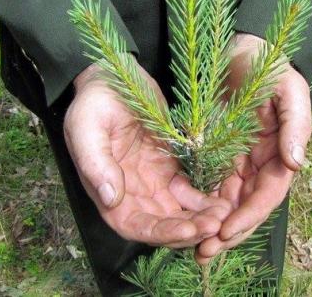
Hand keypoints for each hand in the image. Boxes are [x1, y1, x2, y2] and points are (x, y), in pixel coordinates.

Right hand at [64, 58, 230, 247]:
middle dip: (188, 230)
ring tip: (224, 215)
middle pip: (162, 224)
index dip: (160, 233)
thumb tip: (110, 198)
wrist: (114, 78)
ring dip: (200, 218)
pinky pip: (190, 192)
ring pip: (179, 212)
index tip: (187, 231)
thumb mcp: (87, 128)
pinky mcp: (171, 168)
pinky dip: (205, 199)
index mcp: (108, 191)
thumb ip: (96, 163)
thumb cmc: (94, 103)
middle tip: (216, 225)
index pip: (134, 225)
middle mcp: (133, 194)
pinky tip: (223, 200)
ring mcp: (154, 182)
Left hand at [196, 34, 311, 262]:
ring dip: (212, 226)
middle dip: (229, 231)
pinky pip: (209, 186)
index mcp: (281, 151)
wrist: (238, 48)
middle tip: (204, 252)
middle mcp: (260, 162)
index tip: (228, 231)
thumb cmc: (267, 65)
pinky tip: (183, 217)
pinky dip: (199, 204)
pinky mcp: (217, 155)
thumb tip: (297, 163)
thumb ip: (296, 123)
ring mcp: (238, 160)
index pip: (269, 192)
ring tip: (193, 247)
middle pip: (247, 206)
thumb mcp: (288, 87)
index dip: (251, 214)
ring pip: (228, 203)